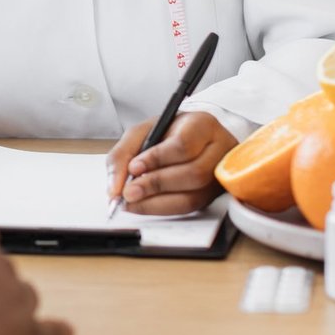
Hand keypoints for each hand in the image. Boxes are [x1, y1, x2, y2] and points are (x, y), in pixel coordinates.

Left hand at [105, 111, 237, 215]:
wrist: (189, 141)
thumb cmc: (167, 133)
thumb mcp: (142, 132)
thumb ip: (123, 155)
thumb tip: (114, 188)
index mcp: (203, 125)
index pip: (184, 144)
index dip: (158, 158)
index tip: (134, 167)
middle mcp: (219, 150)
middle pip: (193, 173)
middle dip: (156, 184)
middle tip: (129, 191)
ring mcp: (220, 176)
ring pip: (194, 196)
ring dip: (157, 202)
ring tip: (133, 200)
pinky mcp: (214, 196)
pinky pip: (190, 209)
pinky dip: (163, 209)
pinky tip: (144, 204)